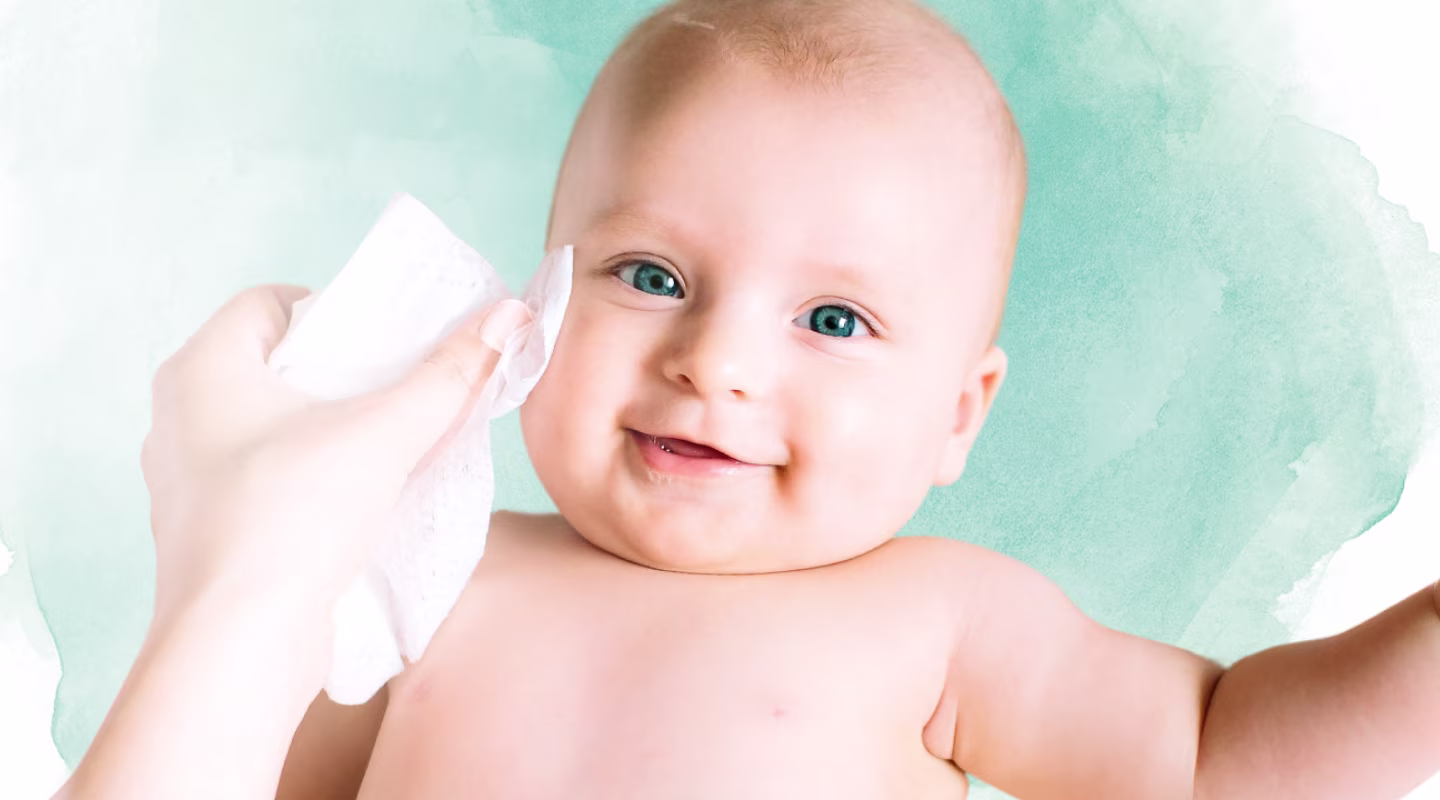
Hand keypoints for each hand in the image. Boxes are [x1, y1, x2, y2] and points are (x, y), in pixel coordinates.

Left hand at [141, 284, 531, 621]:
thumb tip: (508, 316)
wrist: (241, 645)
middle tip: (399, 384)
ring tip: (388, 442)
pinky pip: (262, 479)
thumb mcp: (385, 434)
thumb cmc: (293, 520)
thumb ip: (450, 373)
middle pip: (271, 365)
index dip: (332, 309)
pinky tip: (359, 497)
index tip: (385, 335)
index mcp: (202, 369)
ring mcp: (185, 479)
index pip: (267, 304)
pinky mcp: (205, 531)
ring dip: (327, 427)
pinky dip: (309, 475)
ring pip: (267, 426)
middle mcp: (179, 417)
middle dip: (339, 371)